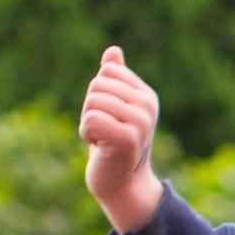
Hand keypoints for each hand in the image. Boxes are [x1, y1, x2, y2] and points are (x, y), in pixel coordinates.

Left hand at [78, 46, 163, 229]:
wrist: (122, 184)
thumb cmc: (114, 144)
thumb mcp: (115, 108)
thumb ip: (115, 80)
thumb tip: (113, 50)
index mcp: (146, 95)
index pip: (107, 72)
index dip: (98, 94)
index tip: (108, 117)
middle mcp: (147, 106)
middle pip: (97, 85)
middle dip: (90, 109)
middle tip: (103, 132)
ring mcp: (141, 122)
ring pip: (93, 101)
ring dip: (88, 123)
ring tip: (102, 139)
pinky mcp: (128, 138)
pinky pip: (91, 119)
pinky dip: (87, 134)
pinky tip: (100, 147)